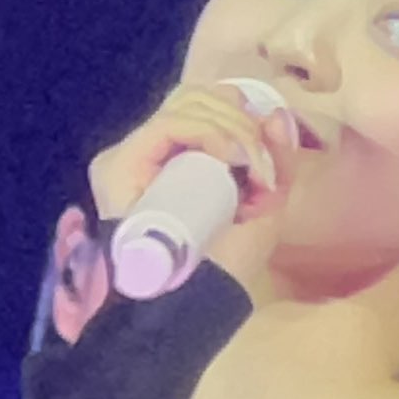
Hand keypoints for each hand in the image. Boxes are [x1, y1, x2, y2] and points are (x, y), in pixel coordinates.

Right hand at [89, 75, 302, 285]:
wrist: (197, 302)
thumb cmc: (227, 267)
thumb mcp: (264, 210)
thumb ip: (275, 164)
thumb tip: (278, 116)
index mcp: (179, 158)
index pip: (203, 105)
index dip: (238, 110)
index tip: (267, 144)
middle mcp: (150, 152)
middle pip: (194, 95)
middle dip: (240, 117)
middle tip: (262, 161)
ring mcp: (131, 156)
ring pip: (185, 102)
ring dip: (231, 125)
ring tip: (250, 165)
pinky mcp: (119, 164)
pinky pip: (169, 124)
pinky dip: (209, 131)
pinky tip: (230, 155)